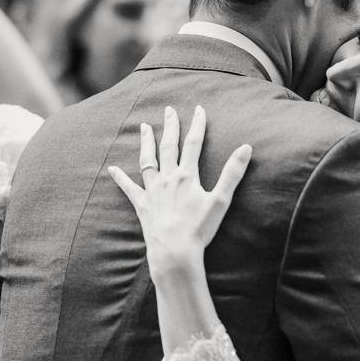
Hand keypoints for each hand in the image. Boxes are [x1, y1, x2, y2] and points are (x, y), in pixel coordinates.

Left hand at [109, 106, 251, 277]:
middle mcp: (167, 178)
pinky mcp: (142, 205)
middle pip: (168, 146)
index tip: (199, 109)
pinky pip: (129, 188)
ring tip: (144, 128)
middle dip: (170, 127)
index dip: (197, 125)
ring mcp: (153, 191)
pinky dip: (121, 178)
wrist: (174, 251)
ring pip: (148, 160)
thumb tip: (246, 148)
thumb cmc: (199, 228)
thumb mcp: (221, 200)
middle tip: (168, 110)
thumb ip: (232, 173)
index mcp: (187, 175)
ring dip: (147, 143)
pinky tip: (112, 169)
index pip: (193, 143)